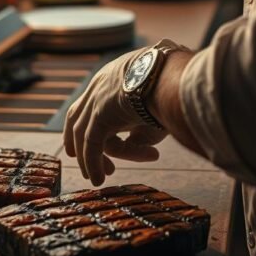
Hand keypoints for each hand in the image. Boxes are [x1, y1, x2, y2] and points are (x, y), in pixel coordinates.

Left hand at [63, 48, 166, 186]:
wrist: (176, 76)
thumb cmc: (173, 90)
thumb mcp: (154, 111)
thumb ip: (140, 128)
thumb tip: (132, 144)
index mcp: (112, 78)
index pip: (93, 103)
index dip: (93, 125)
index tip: (105, 144)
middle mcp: (99, 86)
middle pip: (78, 117)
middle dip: (80, 142)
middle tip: (94, 159)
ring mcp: (97, 99)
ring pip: (88, 135)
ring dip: (96, 158)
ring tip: (107, 175)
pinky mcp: (101, 114)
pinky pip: (92, 145)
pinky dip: (93, 164)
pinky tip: (99, 180)